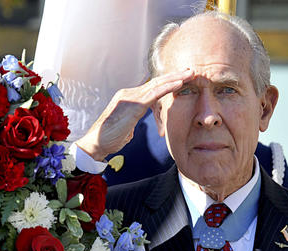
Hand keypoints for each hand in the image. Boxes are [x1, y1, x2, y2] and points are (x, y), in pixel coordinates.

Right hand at [75, 69, 194, 160]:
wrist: (96, 143)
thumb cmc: (108, 139)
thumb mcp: (124, 128)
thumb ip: (129, 124)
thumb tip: (130, 130)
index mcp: (127, 98)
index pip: (150, 88)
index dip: (166, 83)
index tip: (180, 80)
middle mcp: (129, 94)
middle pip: (155, 82)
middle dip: (174, 75)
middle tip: (191, 70)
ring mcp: (130, 98)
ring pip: (157, 84)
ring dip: (176, 78)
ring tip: (190, 73)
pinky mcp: (134, 105)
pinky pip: (154, 94)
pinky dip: (168, 87)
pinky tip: (180, 84)